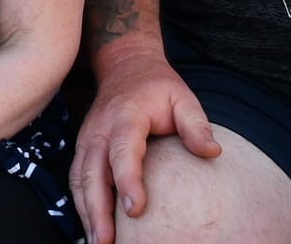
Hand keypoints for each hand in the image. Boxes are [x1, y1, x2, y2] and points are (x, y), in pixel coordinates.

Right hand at [70, 49, 220, 243]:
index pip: (123, 151)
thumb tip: (213, 153)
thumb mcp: (182, 96)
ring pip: (80, 179)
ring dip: (86, 213)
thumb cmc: (156, 85)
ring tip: (97, 243)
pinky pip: (77, 179)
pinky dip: (81, 204)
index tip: (135, 210)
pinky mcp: (83, 148)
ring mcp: (87, 139)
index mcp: (126, 117)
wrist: (125, 64)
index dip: (127, 181)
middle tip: (106, 241)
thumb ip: (196, 124)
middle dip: (97, 210)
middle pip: (92, 172)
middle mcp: (100, 130)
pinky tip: (92, 227)